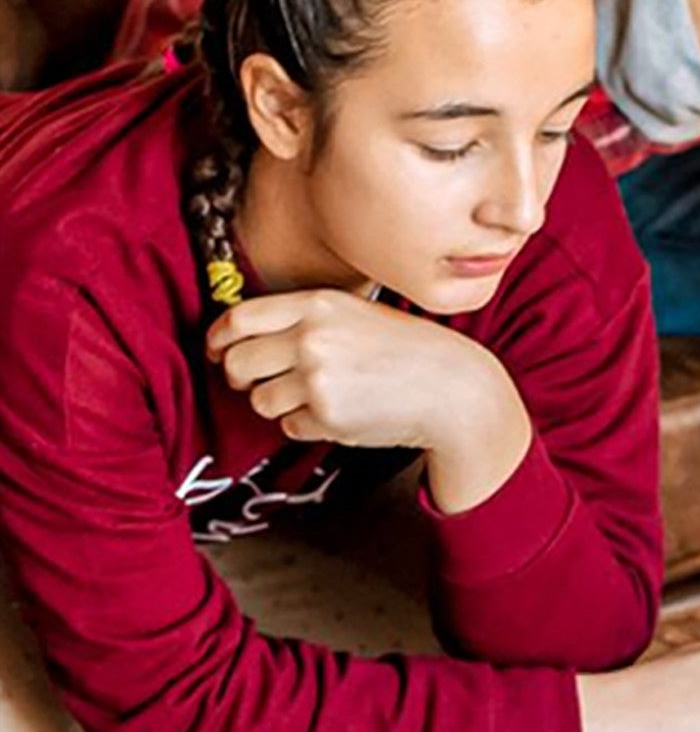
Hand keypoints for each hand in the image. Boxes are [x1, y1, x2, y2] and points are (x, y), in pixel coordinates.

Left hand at [206, 289, 516, 454]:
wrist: (451, 387)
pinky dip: (308, 425)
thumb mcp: (354, 314)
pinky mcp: (328, 416)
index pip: (238, 320)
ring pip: (260, 400)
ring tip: (317, 398)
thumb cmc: (406, 351)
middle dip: (241, 378)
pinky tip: (341, 414)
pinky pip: (291, 426)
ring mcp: (317, 378)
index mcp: (315, 305)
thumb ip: (303, 319)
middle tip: (256, 384)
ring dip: (280, 405)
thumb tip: (244, 339)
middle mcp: (311, 338)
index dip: (218, 340)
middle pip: (239, 363)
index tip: (218, 352)